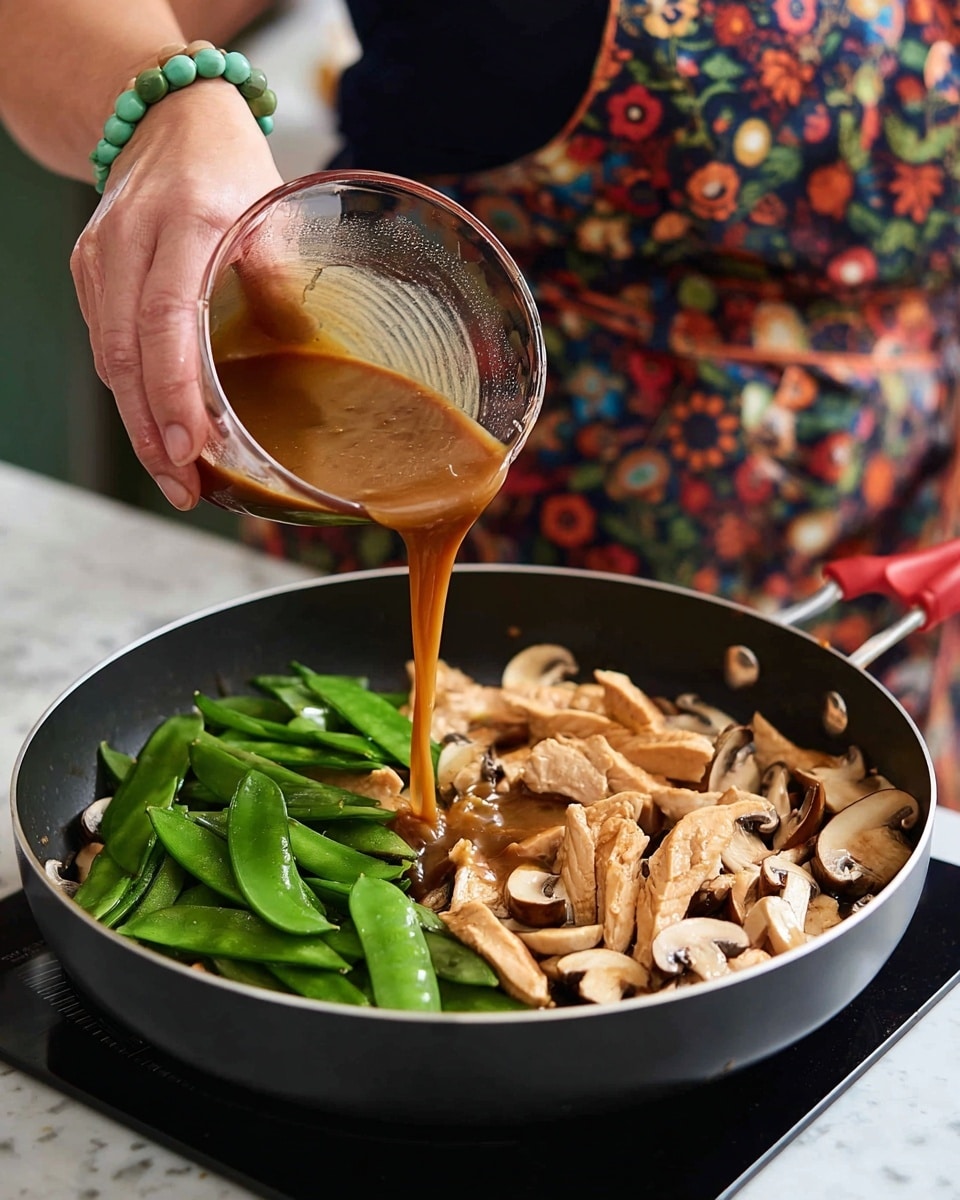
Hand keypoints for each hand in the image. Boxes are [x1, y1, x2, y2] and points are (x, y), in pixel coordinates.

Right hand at [71, 82, 283, 509]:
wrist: (167, 121)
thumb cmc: (230, 170)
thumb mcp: (274, 212)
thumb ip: (282, 280)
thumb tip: (307, 352)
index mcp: (186, 221)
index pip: (167, 320)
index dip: (175, 391)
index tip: (193, 446)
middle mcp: (131, 239)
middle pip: (128, 354)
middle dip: (153, 432)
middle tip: (185, 488)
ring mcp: (101, 257)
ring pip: (110, 358)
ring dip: (140, 426)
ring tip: (177, 478)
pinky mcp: (89, 274)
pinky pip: (106, 347)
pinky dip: (131, 396)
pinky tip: (159, 432)